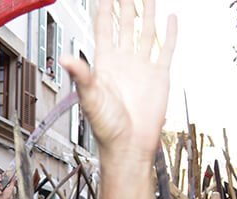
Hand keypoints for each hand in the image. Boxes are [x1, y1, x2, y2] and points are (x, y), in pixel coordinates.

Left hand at [61, 0, 175, 152]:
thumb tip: (65, 58)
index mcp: (105, 63)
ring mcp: (141, 67)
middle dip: (124, 4)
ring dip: (147, 12)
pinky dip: (169, 33)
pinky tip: (171, 18)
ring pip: (145, 31)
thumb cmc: (106, 127)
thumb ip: (81, 75)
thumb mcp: (90, 98)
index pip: (103, 27)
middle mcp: (123, 61)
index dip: (104, 7)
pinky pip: (165, 49)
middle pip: (124, 24)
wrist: (128, 146)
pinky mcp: (159, 76)